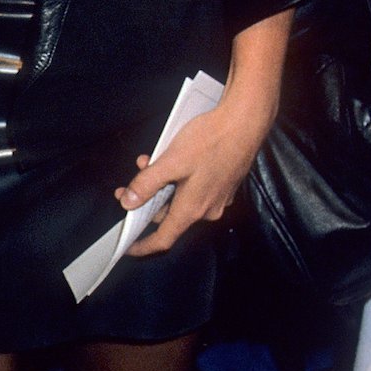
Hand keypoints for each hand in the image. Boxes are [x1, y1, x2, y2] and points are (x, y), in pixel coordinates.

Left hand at [115, 96, 271, 255]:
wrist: (244, 123)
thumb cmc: (209, 141)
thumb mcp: (170, 161)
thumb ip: (146, 183)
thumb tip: (127, 202)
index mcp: (193, 209)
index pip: (164, 239)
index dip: (144, 246)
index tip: (128, 247)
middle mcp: (208, 209)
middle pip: (169, 215)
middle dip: (146, 201)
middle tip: (126, 186)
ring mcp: (218, 197)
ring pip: (181, 199)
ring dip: (161, 185)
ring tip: (147, 161)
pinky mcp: (223, 184)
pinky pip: (195, 189)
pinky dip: (178, 179)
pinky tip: (170, 159)